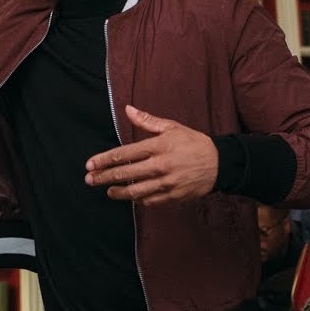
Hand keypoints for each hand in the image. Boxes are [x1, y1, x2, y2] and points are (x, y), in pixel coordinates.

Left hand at [85, 105, 217, 205]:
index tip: (90, 164)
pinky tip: (131, 197)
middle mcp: (160, 166)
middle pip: (125, 174)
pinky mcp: (173, 196)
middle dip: (103, 177)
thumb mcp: (172, 127)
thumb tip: (127, 109)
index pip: (124, 154)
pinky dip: (138, 200)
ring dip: (117, 192)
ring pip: (135, 192)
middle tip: (89, 180)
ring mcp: (166, 183)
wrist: (220, 163)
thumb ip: (147, 121)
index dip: (104, 160)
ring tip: (107, 190)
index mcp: (158, 146)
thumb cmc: (194, 142)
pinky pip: (149, 201)